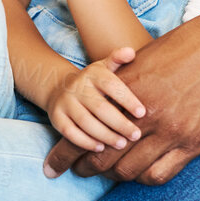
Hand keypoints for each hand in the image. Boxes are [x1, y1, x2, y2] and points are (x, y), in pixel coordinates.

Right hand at [41, 46, 146, 174]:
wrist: (59, 88)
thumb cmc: (93, 82)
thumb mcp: (104, 67)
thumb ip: (118, 59)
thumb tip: (130, 52)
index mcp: (93, 74)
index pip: (112, 85)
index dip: (127, 99)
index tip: (143, 113)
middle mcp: (78, 87)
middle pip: (100, 108)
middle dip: (120, 123)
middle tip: (136, 135)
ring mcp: (65, 103)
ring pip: (86, 122)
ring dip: (105, 135)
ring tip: (122, 144)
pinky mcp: (56, 118)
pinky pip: (70, 133)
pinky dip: (86, 142)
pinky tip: (101, 148)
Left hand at [43, 2, 199, 184]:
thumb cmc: (185, 46)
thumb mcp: (143, 60)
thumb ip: (120, 86)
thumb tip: (98, 107)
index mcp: (128, 93)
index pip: (85, 132)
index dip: (66, 153)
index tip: (55, 163)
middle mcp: (147, 116)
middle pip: (104, 157)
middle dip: (85, 168)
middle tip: (77, 171)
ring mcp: (173, 132)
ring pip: (130, 171)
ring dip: (114, 176)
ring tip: (107, 174)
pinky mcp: (196, 142)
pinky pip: (161, 175)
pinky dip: (145, 178)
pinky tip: (140, 173)